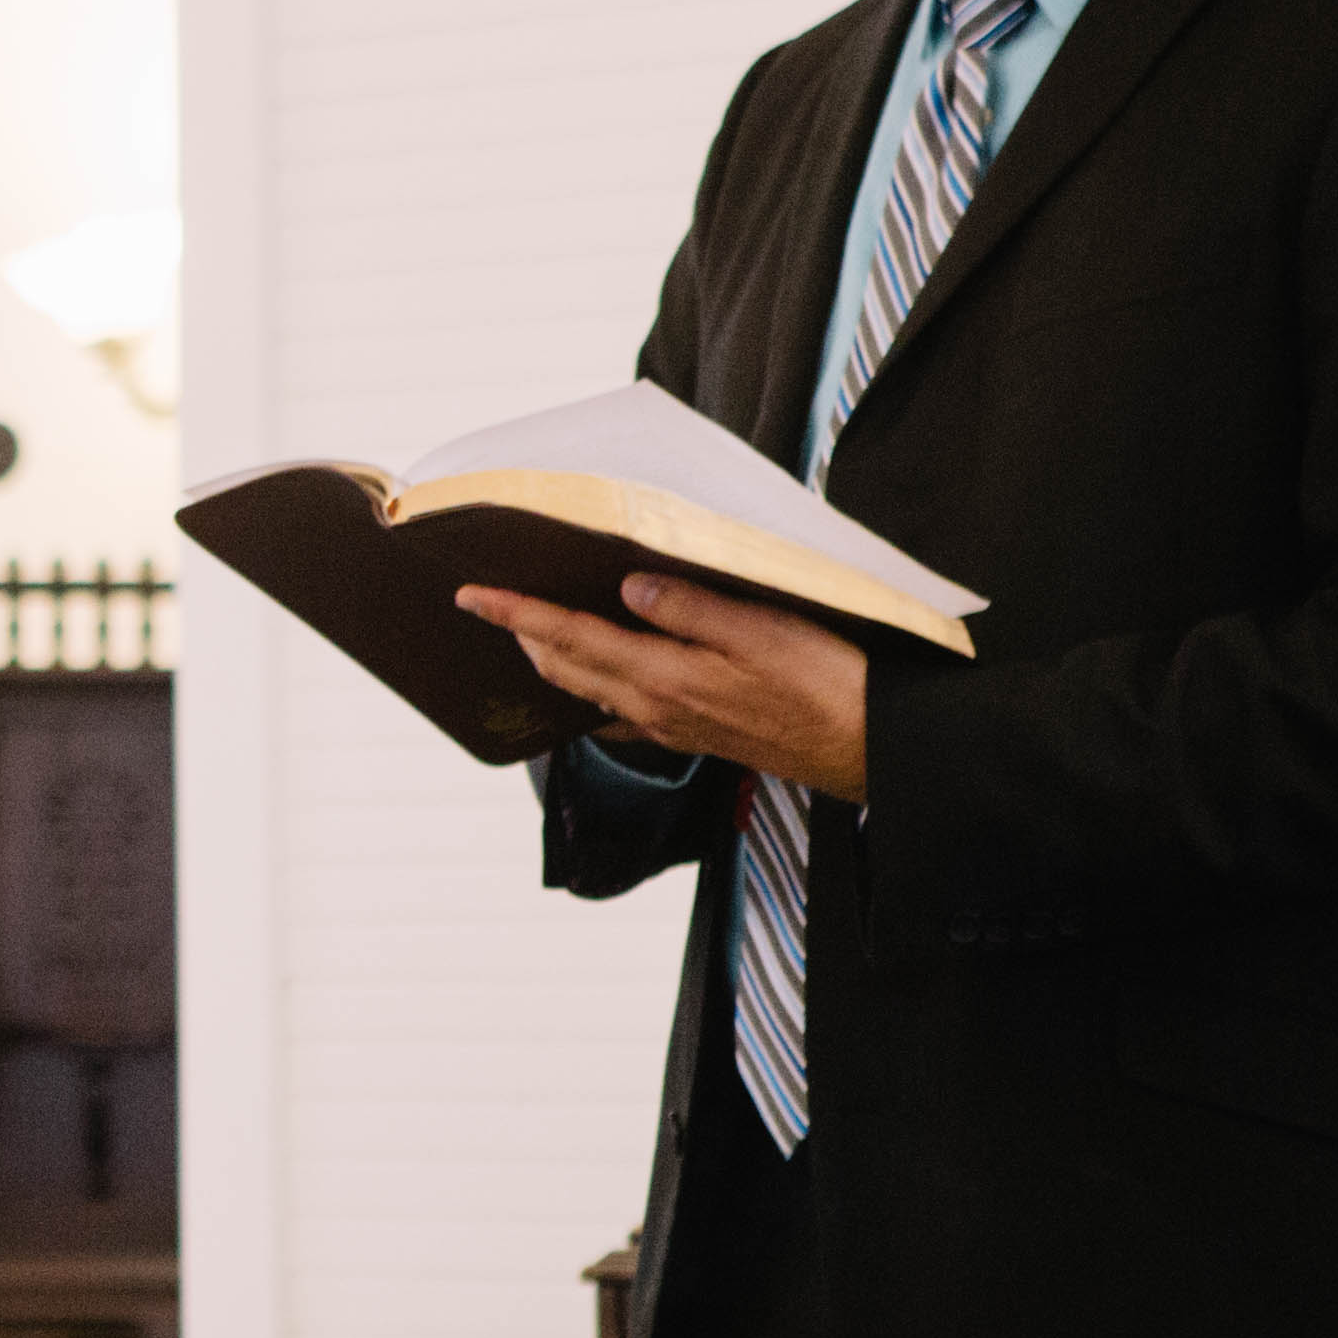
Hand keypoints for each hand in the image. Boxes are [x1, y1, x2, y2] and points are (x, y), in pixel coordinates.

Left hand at [459, 575, 871, 799]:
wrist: (866, 749)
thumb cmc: (824, 685)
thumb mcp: (761, 631)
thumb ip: (689, 609)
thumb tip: (627, 587)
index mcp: (664, 678)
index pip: (569, 638)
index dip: (516, 614)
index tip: (471, 595)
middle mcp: (653, 709)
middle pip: (564, 668)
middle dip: (522, 633)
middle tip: (491, 600)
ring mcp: (669, 726)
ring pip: (587, 690)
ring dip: (551, 657)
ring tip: (530, 625)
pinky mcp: (691, 733)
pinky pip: (618, 712)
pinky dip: (590, 686)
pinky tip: (593, 676)